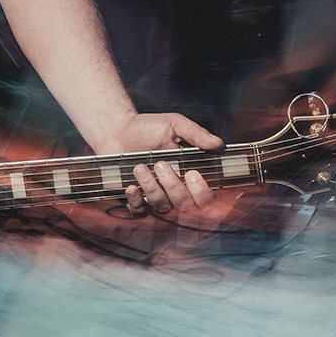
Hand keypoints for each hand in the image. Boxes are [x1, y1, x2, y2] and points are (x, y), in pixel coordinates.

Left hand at [98, 113, 223, 216]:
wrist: (116, 130)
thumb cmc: (148, 127)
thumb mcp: (174, 125)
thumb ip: (196, 134)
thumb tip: (219, 145)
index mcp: (190, 176)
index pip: (207, 198)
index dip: (203, 192)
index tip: (191, 174)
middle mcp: (176, 191)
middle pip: (185, 205)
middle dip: (174, 186)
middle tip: (161, 164)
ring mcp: (156, 198)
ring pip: (162, 207)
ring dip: (152, 188)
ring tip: (139, 167)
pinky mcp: (135, 201)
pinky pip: (140, 212)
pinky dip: (136, 201)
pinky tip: (131, 186)